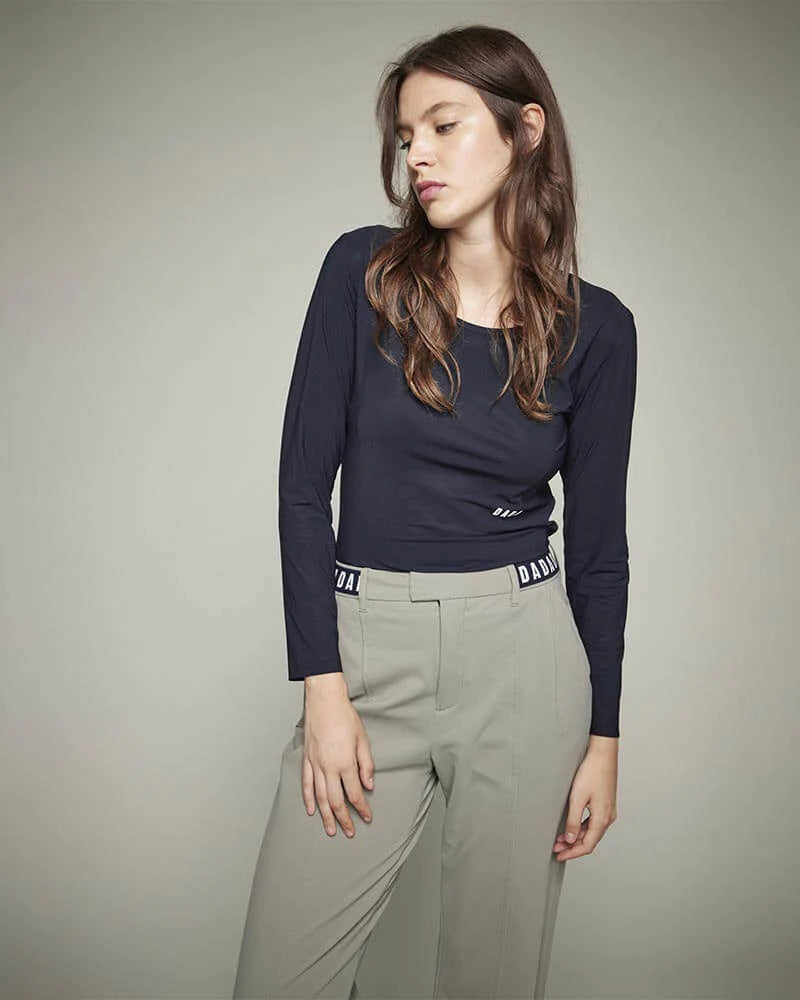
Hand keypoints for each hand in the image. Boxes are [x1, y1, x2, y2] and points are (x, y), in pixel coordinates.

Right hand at [301, 673, 374, 837]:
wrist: (324, 701)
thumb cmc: (344, 717)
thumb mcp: (362, 739)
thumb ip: (366, 765)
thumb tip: (369, 785)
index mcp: (345, 763)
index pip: (355, 793)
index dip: (362, 808)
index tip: (367, 817)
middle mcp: (328, 767)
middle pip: (336, 800)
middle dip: (344, 819)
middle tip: (349, 832)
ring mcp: (315, 764)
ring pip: (319, 797)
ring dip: (326, 815)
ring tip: (330, 830)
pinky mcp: (306, 759)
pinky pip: (306, 784)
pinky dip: (308, 799)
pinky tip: (311, 810)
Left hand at [552, 737, 617, 860]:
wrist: (603, 753)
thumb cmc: (592, 772)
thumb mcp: (577, 798)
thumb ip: (573, 821)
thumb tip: (569, 840)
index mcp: (602, 819)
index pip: (586, 845)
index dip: (572, 853)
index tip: (559, 855)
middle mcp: (608, 817)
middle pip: (590, 840)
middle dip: (572, 846)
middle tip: (556, 848)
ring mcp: (608, 810)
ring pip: (591, 831)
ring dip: (576, 837)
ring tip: (560, 838)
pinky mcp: (605, 803)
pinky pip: (594, 822)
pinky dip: (582, 827)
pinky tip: (572, 825)